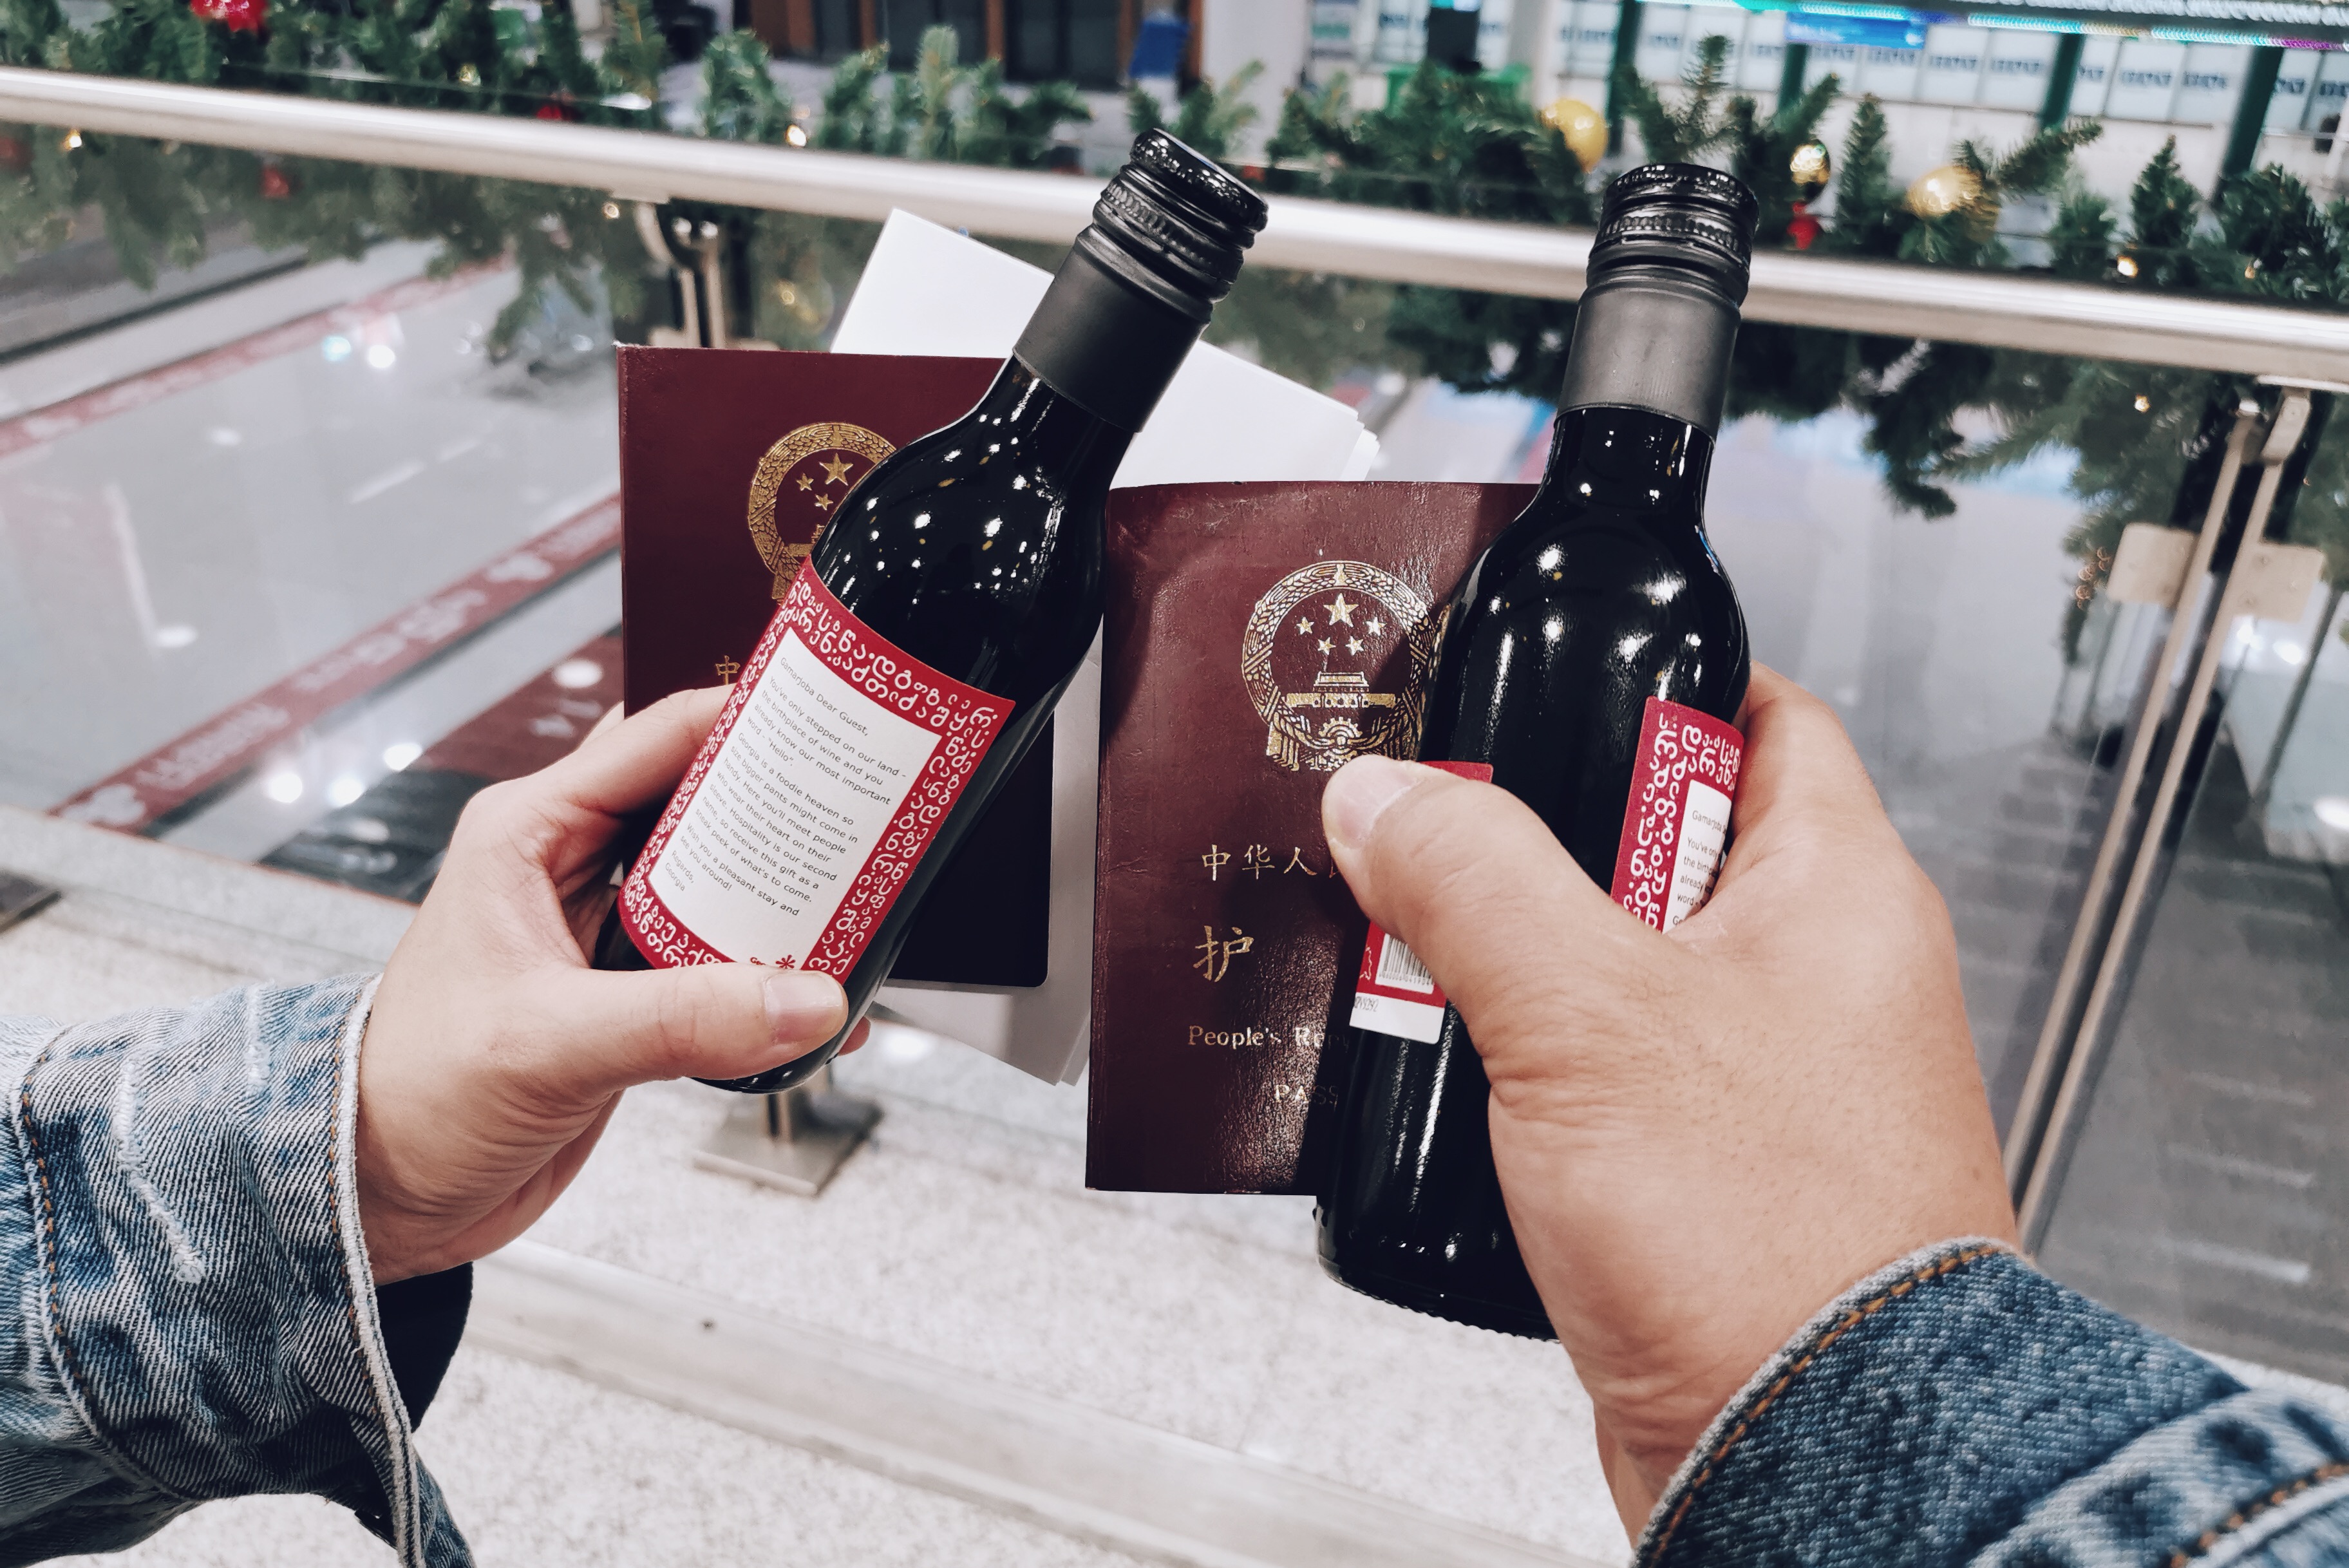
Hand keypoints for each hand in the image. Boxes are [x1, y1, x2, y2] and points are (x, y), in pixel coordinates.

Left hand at [358, 687, 863, 1283]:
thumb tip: (807, 1001)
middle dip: (791, 819)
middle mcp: (574, 866)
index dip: (751, 720)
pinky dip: (776, 988)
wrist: (379, 1194)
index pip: (662, 738)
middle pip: (710, 809)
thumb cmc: (409, 1094)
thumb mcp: (551, 1042)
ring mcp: (607, 933)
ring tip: (862, 916)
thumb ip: (683, 1020)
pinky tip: (824, 1011)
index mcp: (532, 830)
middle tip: (869, 826)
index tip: (833, 724)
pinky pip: (725, 969)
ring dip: (790, 910)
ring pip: (726, 891)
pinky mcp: (632, 998)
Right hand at [1320, 666, 2014, 1532]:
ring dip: (1521, 967)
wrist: (1814, 1455)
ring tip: (1429, 972)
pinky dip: (1533, 1067)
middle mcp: (1820, 974)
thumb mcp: (1586, 1017)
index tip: (1551, 684)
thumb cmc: (1772, 1243)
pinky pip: (1610, 1075)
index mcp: (1838, 890)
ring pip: (1622, 968)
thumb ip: (1474, 881)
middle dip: (1540, 845)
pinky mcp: (1716, 1169)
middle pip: (1662, 844)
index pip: (1763, 714)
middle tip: (1445, 847)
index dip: (1656, 685)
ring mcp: (1771, 1076)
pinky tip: (1465, 1083)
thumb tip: (1387, 797)